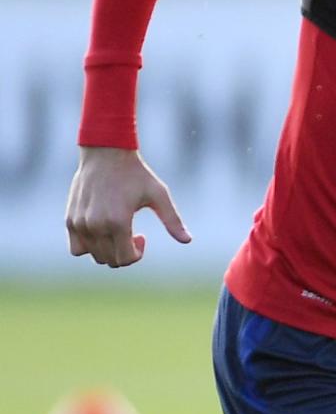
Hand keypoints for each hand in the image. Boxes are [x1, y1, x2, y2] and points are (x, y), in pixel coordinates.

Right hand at [65, 146, 190, 267]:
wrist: (106, 153)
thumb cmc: (136, 174)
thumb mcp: (159, 195)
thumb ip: (172, 220)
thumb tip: (188, 241)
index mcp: (117, 222)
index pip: (124, 259)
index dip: (136, 255)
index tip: (141, 236)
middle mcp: (95, 225)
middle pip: (110, 260)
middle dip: (125, 254)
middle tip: (133, 234)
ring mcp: (79, 223)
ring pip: (94, 256)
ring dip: (109, 251)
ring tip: (118, 232)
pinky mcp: (70, 219)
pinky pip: (76, 248)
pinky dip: (89, 247)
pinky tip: (101, 232)